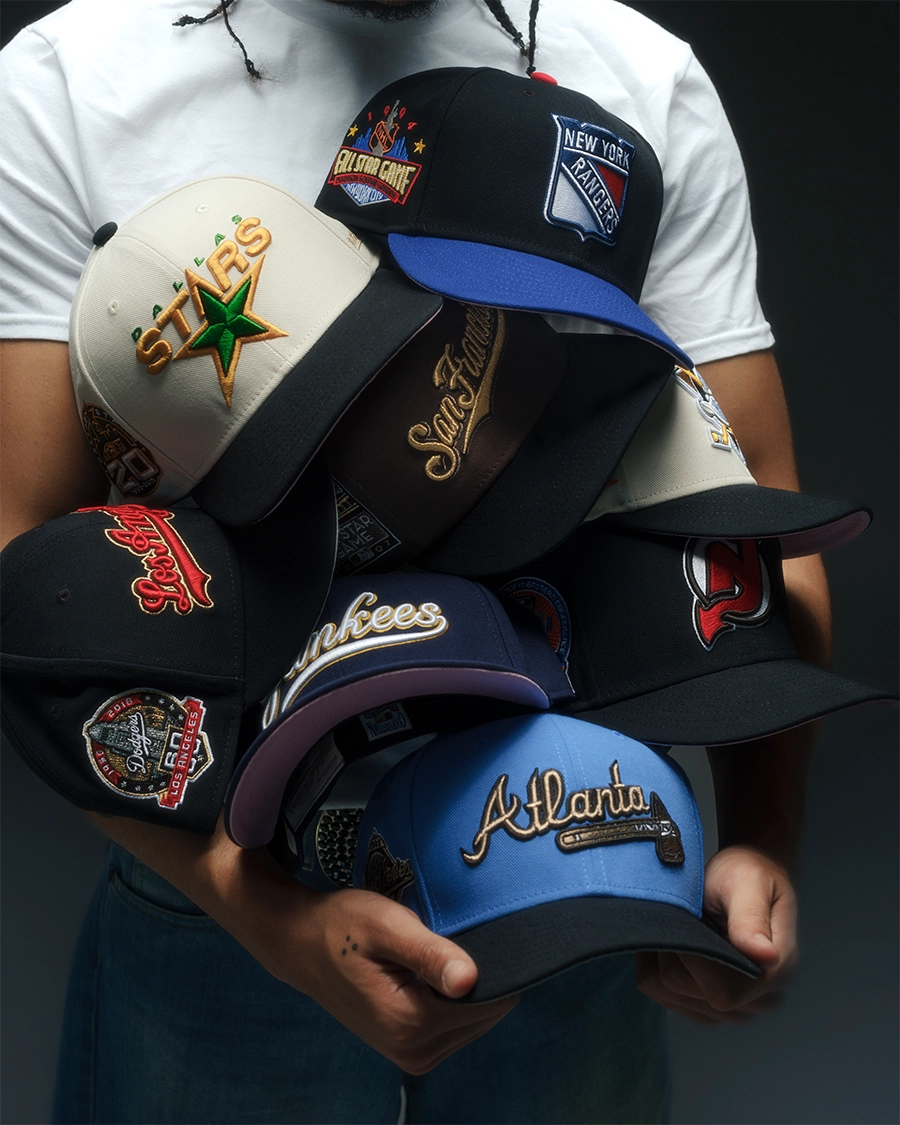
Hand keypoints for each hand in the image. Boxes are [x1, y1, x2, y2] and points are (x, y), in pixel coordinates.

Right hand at [262, 885, 518, 1073]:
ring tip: (437, 953)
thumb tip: (470, 980)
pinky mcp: (411, 1050)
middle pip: (485, 1015)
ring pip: (474, 1022)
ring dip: (465, 989)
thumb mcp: (386, 926)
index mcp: (410, 1023)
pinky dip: (453, 999)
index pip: (488, 1002)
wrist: (303, 944)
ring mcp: (413, 1056)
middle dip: (479, 977)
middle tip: (449, 938)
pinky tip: (431, 972)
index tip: (473, 933)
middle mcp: (415, 1051)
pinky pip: (456, 1026)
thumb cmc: (343, 925)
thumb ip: (429, 954)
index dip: (492, 964)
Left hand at [634, 845, 797, 1024]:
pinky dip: (658, 965)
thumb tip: (765, 956)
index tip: (687, 918)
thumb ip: (750, 919)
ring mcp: (737, 1009)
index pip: (722, 991)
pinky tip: (676, 941)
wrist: (747, 874)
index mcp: (777, 972)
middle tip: (690, 916)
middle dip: (675, 950)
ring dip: (664, 957)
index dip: (691, 957)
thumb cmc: (748, 871)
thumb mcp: (748, 881)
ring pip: (671, 995)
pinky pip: (665, 996)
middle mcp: (761, 1000)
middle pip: (689, 992)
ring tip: (686, 927)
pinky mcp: (712, 1007)